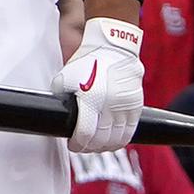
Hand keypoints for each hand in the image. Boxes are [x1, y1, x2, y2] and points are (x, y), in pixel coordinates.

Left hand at [54, 16, 143, 152]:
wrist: (112, 45)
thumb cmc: (88, 59)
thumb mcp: (66, 78)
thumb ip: (61, 98)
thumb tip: (57, 112)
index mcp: (91, 99)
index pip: (85, 134)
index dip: (77, 145)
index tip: (73, 145)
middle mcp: (110, 105)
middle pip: (101, 140)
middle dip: (90, 147)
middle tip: (84, 146)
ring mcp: (125, 106)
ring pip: (117, 139)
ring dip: (106, 146)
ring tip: (98, 145)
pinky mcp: (136, 105)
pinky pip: (130, 131)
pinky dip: (121, 139)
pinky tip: (114, 141)